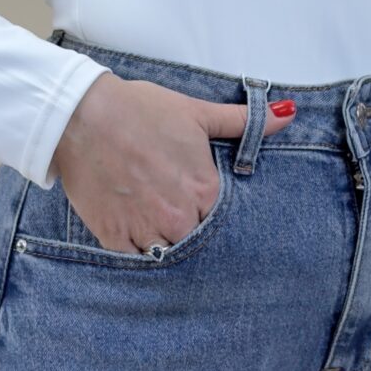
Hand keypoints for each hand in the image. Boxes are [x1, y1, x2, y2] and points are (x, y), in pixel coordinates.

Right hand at [47, 71, 296, 252]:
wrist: (82, 115)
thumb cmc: (140, 110)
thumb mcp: (196, 113)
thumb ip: (244, 121)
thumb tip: (288, 114)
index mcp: (203, 191)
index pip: (220, 218)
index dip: (207, 207)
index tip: (194, 196)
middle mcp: (178, 218)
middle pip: (194, 237)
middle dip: (186, 224)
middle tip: (169, 203)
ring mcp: (144, 230)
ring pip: (166, 252)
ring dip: (162, 239)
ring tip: (150, 214)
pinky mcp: (113, 237)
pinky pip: (133, 260)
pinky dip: (135, 250)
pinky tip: (132, 227)